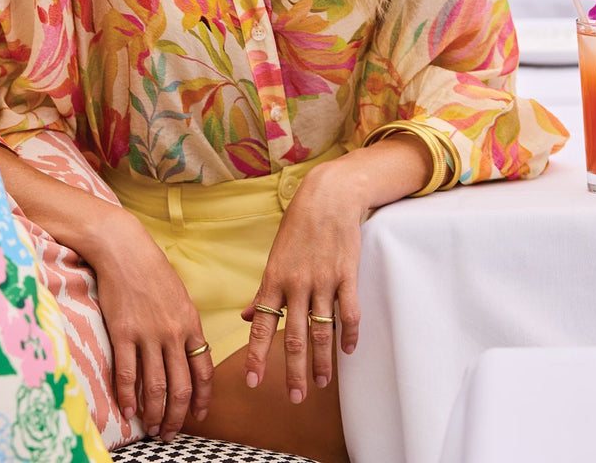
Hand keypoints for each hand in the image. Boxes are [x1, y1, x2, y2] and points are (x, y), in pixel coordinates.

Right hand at [91, 209, 213, 438]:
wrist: (125, 250)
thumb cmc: (151, 270)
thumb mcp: (179, 296)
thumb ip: (184, 325)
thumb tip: (187, 352)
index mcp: (190, 322)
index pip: (203, 369)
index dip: (203, 397)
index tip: (200, 414)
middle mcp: (172, 332)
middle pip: (181, 385)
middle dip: (177, 415)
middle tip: (170, 432)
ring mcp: (147, 333)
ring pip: (155, 386)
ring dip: (154, 412)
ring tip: (150, 427)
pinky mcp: (122, 332)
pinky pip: (127, 373)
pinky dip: (127, 396)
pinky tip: (127, 410)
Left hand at [240, 159, 363, 401]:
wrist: (328, 196)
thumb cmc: (298, 227)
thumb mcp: (275, 256)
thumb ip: (264, 291)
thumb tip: (245, 316)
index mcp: (274, 279)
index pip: (262, 325)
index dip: (256, 355)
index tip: (253, 382)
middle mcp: (297, 283)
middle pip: (293, 336)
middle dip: (293, 371)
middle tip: (295, 398)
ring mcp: (324, 280)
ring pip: (322, 331)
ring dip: (322, 362)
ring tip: (322, 383)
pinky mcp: (348, 275)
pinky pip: (350, 313)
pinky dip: (349, 335)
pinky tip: (348, 351)